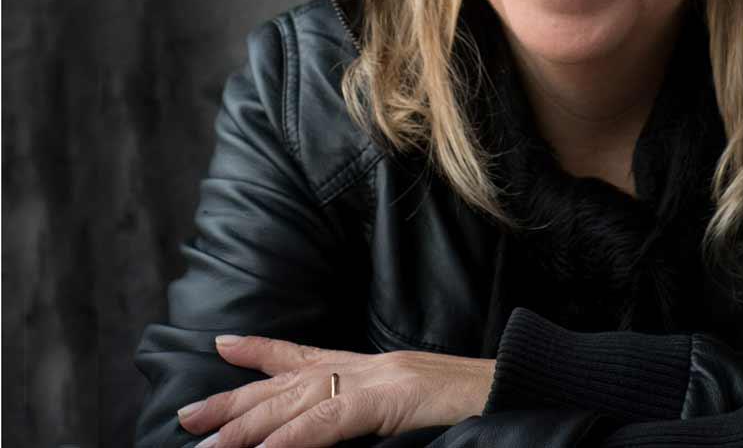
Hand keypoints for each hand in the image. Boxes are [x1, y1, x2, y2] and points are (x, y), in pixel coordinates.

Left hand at [176, 334, 495, 446]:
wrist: (516, 387)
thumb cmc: (469, 404)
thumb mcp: (410, 411)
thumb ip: (372, 416)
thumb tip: (335, 428)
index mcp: (371, 369)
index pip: (307, 355)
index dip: (262, 351)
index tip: (223, 344)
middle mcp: (367, 366)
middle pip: (289, 381)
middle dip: (235, 400)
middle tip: (187, 415)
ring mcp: (378, 377)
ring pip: (298, 400)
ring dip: (247, 426)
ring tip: (205, 443)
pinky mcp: (391, 396)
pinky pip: (330, 420)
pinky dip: (291, 438)